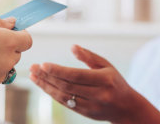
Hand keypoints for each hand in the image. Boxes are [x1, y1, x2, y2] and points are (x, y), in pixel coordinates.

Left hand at [29, 45, 156, 123]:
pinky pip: (66, 103)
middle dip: (47, 77)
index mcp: (105, 80)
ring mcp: (91, 106)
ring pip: (64, 96)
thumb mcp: (106, 65)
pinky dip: (52, 94)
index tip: (43, 64)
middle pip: (67, 86)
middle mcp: (98, 94)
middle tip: (33, 68)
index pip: (76, 75)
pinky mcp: (85, 113)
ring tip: (33, 76)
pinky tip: (43, 85)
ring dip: (46, 86)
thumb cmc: (115, 81)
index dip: (58, 71)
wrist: (127, 107)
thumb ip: (89, 56)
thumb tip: (72, 47)